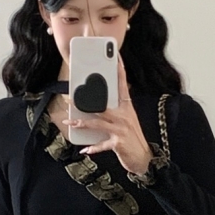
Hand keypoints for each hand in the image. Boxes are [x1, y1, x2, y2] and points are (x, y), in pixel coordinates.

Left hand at [64, 55, 152, 174]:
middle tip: (70, 99)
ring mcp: (121, 130)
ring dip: (82, 123)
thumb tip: (98, 105)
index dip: (119, 69)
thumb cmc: (133, 139)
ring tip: (70, 122)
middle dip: (84, 103)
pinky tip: (85, 149)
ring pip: (98, 123)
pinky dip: (93, 148)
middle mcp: (124, 116)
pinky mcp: (118, 143)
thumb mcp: (127, 120)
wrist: (144, 158)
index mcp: (127, 107)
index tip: (116, 56)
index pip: (123, 84)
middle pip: (101, 105)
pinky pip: (102, 145)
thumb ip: (115, 110)